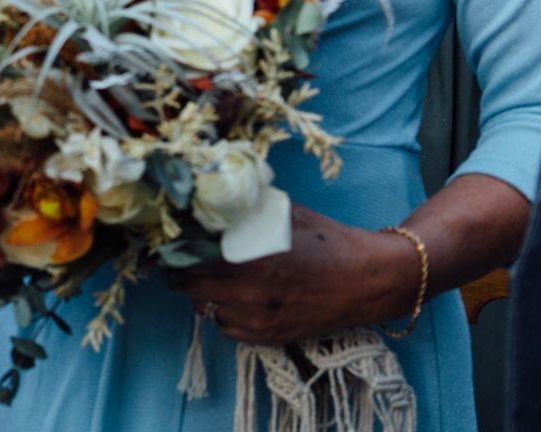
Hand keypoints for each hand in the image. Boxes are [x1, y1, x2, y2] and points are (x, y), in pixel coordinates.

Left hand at [173, 205, 417, 345]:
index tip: (171, 241)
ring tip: (214, 277)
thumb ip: (244, 214)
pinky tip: (236, 296)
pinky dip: (225, 313)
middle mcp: (248, 296)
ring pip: (206, 309)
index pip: (188, 260)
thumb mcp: (282, 216)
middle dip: (182, 272)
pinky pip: (227, 328)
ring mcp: (257, 322)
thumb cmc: (328, 242)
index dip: (175, 250)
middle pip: (189, 287)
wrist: (368, 281)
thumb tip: (210, 201)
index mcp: (249, 262)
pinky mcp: (268, 339)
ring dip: (204, 294)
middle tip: (184, 259)